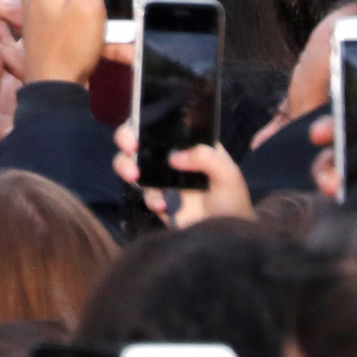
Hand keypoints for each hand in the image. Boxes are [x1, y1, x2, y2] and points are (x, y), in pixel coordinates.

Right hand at [110, 126, 250, 226]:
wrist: (225, 237)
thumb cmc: (231, 202)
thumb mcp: (228, 174)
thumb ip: (205, 157)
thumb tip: (174, 157)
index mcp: (189, 144)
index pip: (164, 124)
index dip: (147, 119)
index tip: (141, 124)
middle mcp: (170, 157)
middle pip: (138, 139)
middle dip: (126, 138)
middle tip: (130, 146)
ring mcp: (160, 178)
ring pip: (130, 163)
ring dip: (125, 165)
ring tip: (134, 176)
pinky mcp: (155, 199)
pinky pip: (142, 193)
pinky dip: (150, 198)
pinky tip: (164, 206)